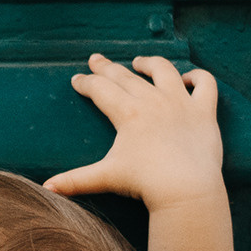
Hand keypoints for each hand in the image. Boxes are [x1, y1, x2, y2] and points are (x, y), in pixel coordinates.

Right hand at [44, 53, 225, 211]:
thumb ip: (74, 180)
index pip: (99, 89)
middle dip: (106, 67)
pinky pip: (204, 83)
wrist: (186, 189)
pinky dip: (197, 77)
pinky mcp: (204, 110)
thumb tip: (46, 190)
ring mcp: (180, 102)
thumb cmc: (145, 183)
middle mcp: (152, 100)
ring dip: (149, 63)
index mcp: (127, 112)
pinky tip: (188, 79)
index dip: (85, 83)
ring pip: (163, 70)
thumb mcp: (106, 177)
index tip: (77, 80)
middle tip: (95, 60)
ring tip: (140, 62)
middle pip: (124, 75)